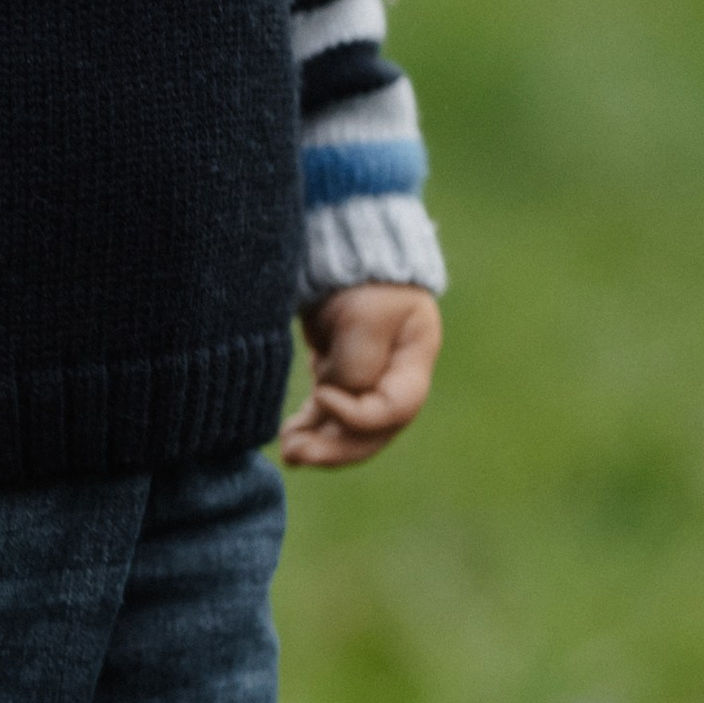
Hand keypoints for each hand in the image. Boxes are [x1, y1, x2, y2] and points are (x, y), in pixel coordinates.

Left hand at [279, 284, 441, 468]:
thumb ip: (355, 365)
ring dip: (318, 444)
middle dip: (336, 448)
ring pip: (348, 429)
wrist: (340, 248)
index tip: (321, 395)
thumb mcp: (364, 317)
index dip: (358, 415)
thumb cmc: (360, 276)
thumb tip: (329, 405)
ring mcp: (369, 378)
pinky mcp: (340, 375)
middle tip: (298, 454)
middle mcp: (396, 377)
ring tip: (288, 452)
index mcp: (415, 360)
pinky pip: (329, 414)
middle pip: (374, 431)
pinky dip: (311, 427)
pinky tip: (289, 440)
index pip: (395, 409)